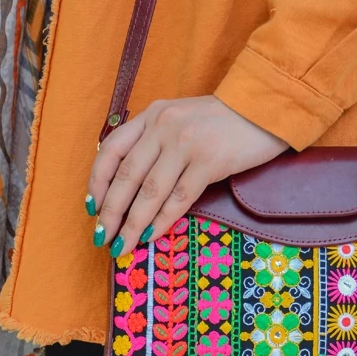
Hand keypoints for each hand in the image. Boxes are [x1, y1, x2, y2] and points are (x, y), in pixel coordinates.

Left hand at [86, 95, 288, 256]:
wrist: (264, 109)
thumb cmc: (224, 120)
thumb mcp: (181, 118)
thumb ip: (156, 139)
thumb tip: (133, 181)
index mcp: (152, 115)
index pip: (111, 150)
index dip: (97, 181)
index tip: (92, 207)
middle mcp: (163, 126)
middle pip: (126, 176)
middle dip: (110, 212)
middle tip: (102, 238)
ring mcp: (185, 144)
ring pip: (150, 192)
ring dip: (132, 224)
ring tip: (122, 246)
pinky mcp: (209, 162)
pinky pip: (179, 198)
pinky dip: (162, 220)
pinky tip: (151, 236)